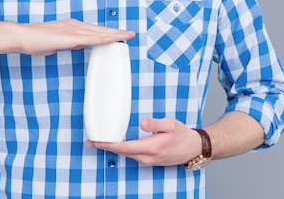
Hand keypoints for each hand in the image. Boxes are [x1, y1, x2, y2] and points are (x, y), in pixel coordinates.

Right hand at [18, 19, 134, 55]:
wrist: (23, 36)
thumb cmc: (35, 41)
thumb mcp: (56, 43)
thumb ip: (69, 43)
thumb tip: (78, 45)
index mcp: (71, 26)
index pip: (94, 30)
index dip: (107, 32)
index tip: (118, 34)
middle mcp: (75, 25)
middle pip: (100, 29)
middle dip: (116, 32)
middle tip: (130, 33)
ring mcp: (73, 29)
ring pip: (99, 32)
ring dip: (114, 34)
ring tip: (127, 35)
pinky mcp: (71, 36)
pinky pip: (92, 38)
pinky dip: (104, 39)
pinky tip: (113, 40)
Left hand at [85, 118, 200, 166]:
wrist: (193, 148)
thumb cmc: (182, 136)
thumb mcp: (170, 125)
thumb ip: (155, 123)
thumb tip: (141, 123)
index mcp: (151, 148)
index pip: (124, 147)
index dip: (108, 144)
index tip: (96, 141)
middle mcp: (147, 157)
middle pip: (121, 152)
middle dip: (105, 147)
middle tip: (90, 141)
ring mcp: (147, 160)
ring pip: (126, 154)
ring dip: (112, 148)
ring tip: (100, 141)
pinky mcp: (148, 160)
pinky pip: (131, 155)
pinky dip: (121, 149)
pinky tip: (116, 144)